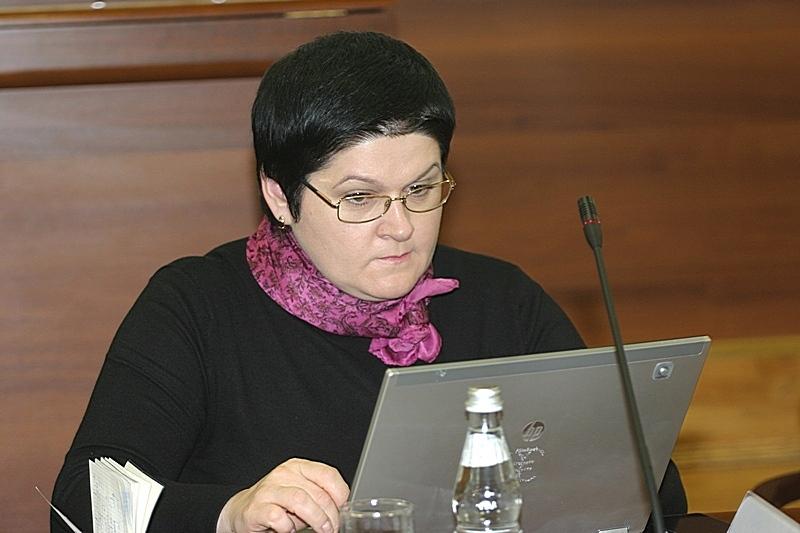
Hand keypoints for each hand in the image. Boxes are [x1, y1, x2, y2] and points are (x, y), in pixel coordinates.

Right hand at [217, 458, 349, 532]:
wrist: (243, 512)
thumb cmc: (277, 505)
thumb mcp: (302, 495)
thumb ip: (319, 496)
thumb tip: (341, 510)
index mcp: (298, 467)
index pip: (328, 474)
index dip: (340, 495)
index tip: (342, 511)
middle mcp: (284, 474)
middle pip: (317, 492)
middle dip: (330, 515)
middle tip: (332, 528)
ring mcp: (269, 490)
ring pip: (301, 500)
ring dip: (316, 519)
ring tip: (321, 531)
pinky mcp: (257, 508)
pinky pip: (278, 517)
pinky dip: (288, 527)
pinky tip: (289, 529)